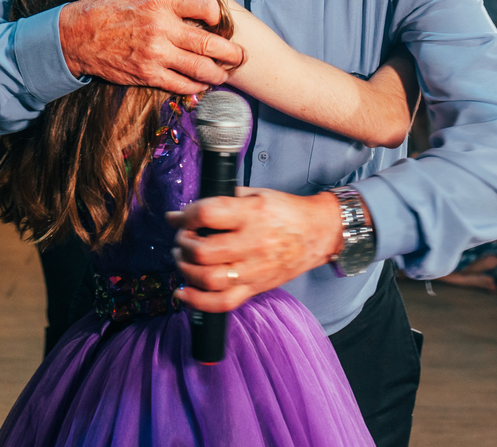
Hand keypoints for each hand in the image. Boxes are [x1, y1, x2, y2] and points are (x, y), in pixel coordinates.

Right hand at [59, 0, 244, 93]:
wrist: (76, 36)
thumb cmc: (105, 2)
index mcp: (161, 1)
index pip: (206, 7)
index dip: (219, 14)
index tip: (218, 20)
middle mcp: (162, 29)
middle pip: (211, 43)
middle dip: (231, 52)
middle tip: (240, 55)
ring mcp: (156, 54)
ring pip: (200, 68)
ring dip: (218, 73)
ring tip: (225, 73)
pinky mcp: (148, 74)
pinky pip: (180, 84)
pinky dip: (196, 86)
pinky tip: (202, 84)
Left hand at [165, 188, 342, 312]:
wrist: (318, 233)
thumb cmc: (284, 211)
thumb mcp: (253, 194)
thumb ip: (217, 201)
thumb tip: (178, 214)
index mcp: (251, 214)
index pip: (207, 214)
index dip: (187, 215)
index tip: (182, 216)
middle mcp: (253, 243)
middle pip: (203, 251)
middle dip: (182, 244)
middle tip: (183, 238)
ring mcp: (254, 270)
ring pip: (208, 279)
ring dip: (185, 269)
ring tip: (183, 258)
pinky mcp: (255, 288)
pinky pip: (222, 303)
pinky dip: (196, 301)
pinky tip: (182, 292)